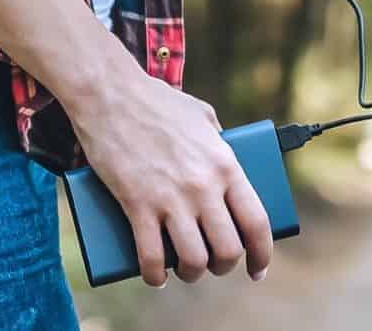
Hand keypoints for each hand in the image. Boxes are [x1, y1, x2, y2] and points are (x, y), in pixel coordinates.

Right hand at [64, 63, 273, 287]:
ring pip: (193, 260)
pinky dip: (155, 275)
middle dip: (224, 266)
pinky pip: (151, 257)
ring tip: (186, 270)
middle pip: (227, 249)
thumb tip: (226, 163)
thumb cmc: (156, 101)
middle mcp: (203, 186)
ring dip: (191, 273)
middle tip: (215, 265)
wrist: (110, 94)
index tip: (257, 269)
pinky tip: (156, 276)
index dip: (261, 254)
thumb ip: (220, 140)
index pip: (256, 222)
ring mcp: (170, 198)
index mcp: (225, 164)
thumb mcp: (202, 115)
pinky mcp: (136, 205)